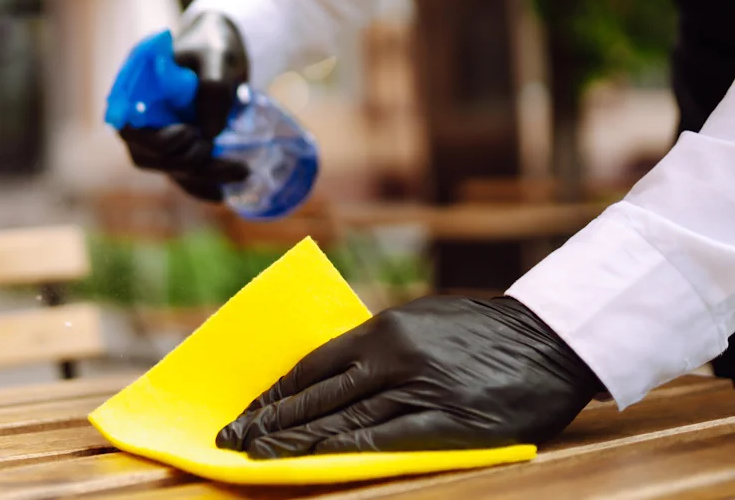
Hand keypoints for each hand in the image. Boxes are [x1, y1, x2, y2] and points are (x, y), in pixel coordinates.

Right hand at [120, 12, 249, 200]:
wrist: (224, 48)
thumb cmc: (213, 44)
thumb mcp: (216, 56)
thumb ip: (212, 88)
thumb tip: (209, 133)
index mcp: (136, 89)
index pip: (129, 128)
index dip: (155, 141)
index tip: (189, 133)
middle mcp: (141, 116)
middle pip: (147, 156)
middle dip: (185, 163)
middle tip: (221, 153)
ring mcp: (159, 134)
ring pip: (169, 169)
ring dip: (201, 177)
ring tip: (241, 172)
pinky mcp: (179, 147)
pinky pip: (184, 175)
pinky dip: (202, 186)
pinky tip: (226, 191)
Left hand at [216, 296, 600, 456]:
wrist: (551, 340)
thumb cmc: (481, 332)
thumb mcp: (421, 324)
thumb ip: (377, 348)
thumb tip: (331, 374)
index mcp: (384, 329)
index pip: (313, 364)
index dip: (277, 391)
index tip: (249, 410)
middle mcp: (394, 356)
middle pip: (318, 393)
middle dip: (271, 419)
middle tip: (232, 439)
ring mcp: (421, 388)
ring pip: (342, 417)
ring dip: (296, 438)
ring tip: (258, 455)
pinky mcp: (450, 421)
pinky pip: (386, 438)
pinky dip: (346, 448)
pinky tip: (315, 459)